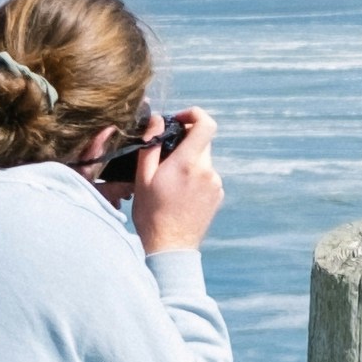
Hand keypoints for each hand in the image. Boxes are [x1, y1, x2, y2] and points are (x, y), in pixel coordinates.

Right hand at [126, 106, 223, 257]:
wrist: (171, 247)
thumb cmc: (152, 213)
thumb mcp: (143, 177)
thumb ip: (151, 144)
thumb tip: (157, 119)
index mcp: (188, 163)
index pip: (206, 124)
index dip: (194, 114)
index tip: (179, 120)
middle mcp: (207, 171)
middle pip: (202, 142)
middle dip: (184, 143)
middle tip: (165, 156)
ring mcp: (216, 184)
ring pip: (203, 160)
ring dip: (188, 162)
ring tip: (170, 183)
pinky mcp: (218, 195)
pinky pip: (207, 176)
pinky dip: (195, 177)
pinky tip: (180, 195)